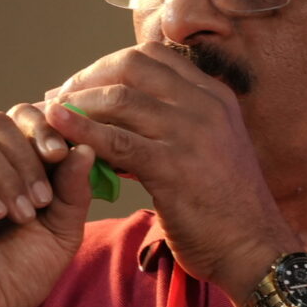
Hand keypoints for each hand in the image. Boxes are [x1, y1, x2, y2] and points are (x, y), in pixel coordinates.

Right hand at [0, 103, 95, 306]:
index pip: (21, 118)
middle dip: (26, 156)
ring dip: (4, 176)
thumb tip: (85, 147)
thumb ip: (74, 192)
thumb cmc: (20, 275)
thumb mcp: (61, 233)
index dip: (42, 126)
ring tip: (21, 215)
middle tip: (41, 198)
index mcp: (9, 162)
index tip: (60, 153)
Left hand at [42, 43, 299, 300]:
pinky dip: (80, 131)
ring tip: (51, 116)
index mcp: (214, 96)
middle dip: (88, 76)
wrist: (255, 250)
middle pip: (132, 65)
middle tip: (61, 96)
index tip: (84, 83)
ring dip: (78, 103)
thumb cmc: (227, 210)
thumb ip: (172, 130)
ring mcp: (190, 133)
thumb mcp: (208, 151)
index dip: (109, 65)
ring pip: (119, 98)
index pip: (153, 56)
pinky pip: (115, 140)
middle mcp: (205, 104)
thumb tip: (117, 126)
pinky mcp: (172, 166)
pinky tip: (58, 131)